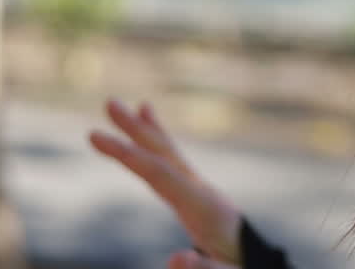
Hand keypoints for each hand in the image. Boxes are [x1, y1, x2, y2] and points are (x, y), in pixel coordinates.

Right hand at [90, 98, 242, 264]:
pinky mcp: (199, 199)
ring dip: (149, 132)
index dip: (128, 154)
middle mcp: (203, 192)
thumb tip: (174, 259)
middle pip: (165, 155)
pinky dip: (161, 148)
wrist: (260, 266)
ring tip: (132, 106)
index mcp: (205, 208)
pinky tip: (153, 131)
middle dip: (137, 130)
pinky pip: (174, 167)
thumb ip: (202, 268)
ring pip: (170, 156)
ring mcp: (202, 193)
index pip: (160, 174)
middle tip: (110, 103)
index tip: (94, 135)